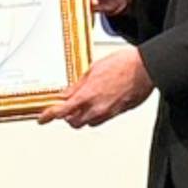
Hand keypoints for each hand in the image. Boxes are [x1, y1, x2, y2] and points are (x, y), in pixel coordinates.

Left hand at [38, 46, 154, 127]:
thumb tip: (67, 93)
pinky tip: (98, 103)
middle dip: (67, 117)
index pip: (61, 111)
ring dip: (82, 117)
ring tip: (84, 104)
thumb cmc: (124, 64)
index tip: (42, 119)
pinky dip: (96, 115)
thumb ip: (78, 85)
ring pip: (88, 123)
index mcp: (88, 95)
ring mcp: (109, 112)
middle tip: (65, 108)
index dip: (49, 116)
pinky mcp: (119, 113)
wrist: (145, 69)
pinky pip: (102, 119)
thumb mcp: (94, 69)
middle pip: (74, 122)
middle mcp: (97, 108)